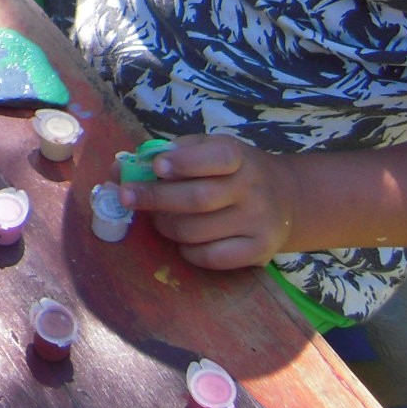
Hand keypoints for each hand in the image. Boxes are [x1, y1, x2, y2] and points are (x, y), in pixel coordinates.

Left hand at [123, 135, 298, 269]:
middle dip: (155, 198)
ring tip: (159, 218)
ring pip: (197, 231)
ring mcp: (258, 222)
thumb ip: (166, 154)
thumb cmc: (230, 171)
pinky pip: (211, 257)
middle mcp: (253, 189)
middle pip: (197, 198)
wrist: (285, 198)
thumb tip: (121, 168)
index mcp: (238, 157)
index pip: (215, 158)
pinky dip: (188, 251)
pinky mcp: (259, 251)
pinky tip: (183, 240)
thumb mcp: (206, 150)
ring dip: (166, 226)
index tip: (157, 167)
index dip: (184, 162)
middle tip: (128, 197)